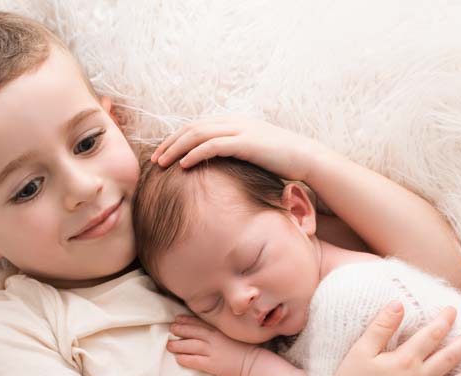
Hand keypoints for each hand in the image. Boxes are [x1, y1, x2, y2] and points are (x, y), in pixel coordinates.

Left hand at [150, 114, 322, 181]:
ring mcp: (240, 130)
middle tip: (154, 159)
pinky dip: (194, 154)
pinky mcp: (246, 142)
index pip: (196, 126)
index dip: (176, 139)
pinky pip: (213, 145)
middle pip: (192, 127)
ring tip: (162, 163)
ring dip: (176, 148)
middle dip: (170, 142)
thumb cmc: (281, 161)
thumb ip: (234, 155)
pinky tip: (183, 165)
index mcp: (234, 122)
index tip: (162, 153)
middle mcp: (234, 121)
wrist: (306, 158)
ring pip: (198, 134)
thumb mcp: (253, 154)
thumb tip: (218, 169)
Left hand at [167, 314, 259, 375]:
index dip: (187, 320)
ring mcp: (213, 352)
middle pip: (193, 332)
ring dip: (178, 344)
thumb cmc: (248, 350)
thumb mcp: (236, 336)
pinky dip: (185, 359)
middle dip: (180, 329)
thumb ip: (224, 332)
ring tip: (169, 345)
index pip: (200, 323)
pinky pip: (195, 361)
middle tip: (171, 329)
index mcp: (220, 331)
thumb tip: (213, 332)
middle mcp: (215, 339)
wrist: (255, 364)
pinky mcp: (212, 365)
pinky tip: (178, 359)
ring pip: (191, 346)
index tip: (178, 319)